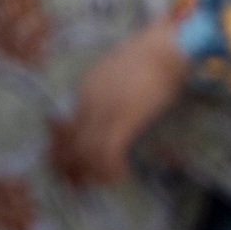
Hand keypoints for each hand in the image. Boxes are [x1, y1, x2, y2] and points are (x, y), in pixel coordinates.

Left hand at [57, 18, 184, 186]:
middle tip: (81, 183)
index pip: (62, 128)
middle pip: (68, 144)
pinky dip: (110, 170)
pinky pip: (106, 153)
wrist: (168, 46)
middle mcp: (88, 102)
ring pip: (84, 153)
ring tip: (104, 181)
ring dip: (92, 173)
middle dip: (71, 168)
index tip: (72, 165)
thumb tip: (114, 110)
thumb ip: (111, 89)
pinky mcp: (124, 119)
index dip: (63, 151)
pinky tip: (120, 175)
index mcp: (86, 89)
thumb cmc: (154, 56)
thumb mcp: (121, 71)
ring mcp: (105, 110)